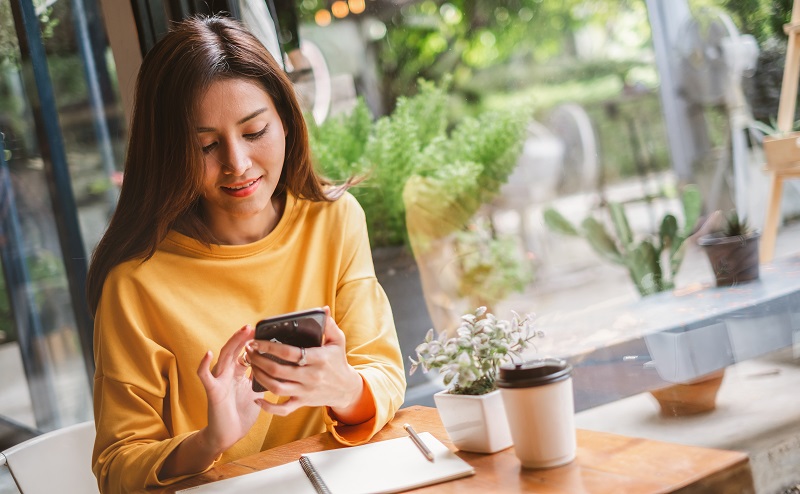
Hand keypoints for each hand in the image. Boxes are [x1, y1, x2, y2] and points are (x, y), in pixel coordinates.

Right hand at [161, 325, 262, 479]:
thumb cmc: (241, 414)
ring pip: (223, 357)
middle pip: (234, 350)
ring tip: (241, 332)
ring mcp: (219, 381)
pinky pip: (205, 376)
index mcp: (237, 374)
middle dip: (243, 338)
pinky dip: (204, 365)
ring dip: (232, 343)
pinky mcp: (213, 391)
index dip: (252, 342)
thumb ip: (262, 378)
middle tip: (252, 326)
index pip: (244, 353)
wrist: (228, 435)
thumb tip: (279, 367)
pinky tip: (208, 353)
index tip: (263, 332)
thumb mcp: (256, 392)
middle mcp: (227, 374)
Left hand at [246, 306, 364, 417]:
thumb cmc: (338, 361)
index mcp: (319, 359)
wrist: (346, 388)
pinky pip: (283, 410)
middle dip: (259, 360)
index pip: (290, 353)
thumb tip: (324, 309)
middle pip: (278, 370)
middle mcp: (311, 376)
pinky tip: (257, 398)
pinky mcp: (302, 403)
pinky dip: (268, 407)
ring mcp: (305, 391)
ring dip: (260, 377)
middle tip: (248, 351)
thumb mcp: (338, 341)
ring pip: (277, 388)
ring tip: (251, 365)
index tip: (256, 341)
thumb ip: (329, 325)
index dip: (269, 347)